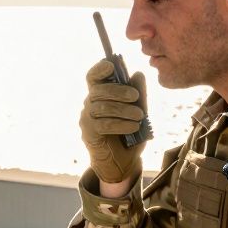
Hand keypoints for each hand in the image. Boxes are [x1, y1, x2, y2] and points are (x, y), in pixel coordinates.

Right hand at [79, 59, 148, 185]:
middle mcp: (90, 104)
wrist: (123, 162)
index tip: (112, 65)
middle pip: (98, 90)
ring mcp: (87, 119)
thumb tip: (138, 73)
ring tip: (140, 116)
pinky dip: (121, 124)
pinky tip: (134, 126)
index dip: (99, 69)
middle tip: (135, 96)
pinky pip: (104, 125)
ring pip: (102, 107)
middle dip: (118, 91)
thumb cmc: (129, 135)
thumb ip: (139, 94)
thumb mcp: (139, 112)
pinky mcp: (89, 134)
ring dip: (123, 110)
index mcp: (100, 95)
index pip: (93, 77)